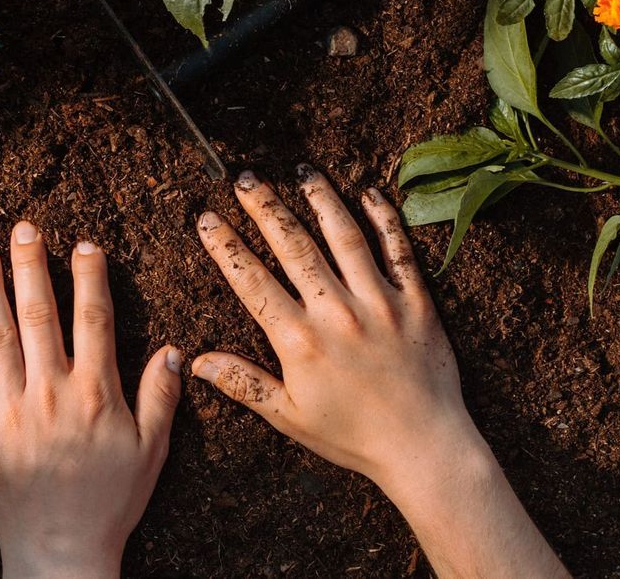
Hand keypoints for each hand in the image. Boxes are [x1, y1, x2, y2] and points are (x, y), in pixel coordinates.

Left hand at [0, 221, 183, 578]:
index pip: (94, 320)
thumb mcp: (150, 452)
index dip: (90, 278)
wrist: (60, 551)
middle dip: (32, 267)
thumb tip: (174, 350)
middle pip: (40, 315)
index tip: (85, 245)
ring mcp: (11, 410)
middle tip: (24, 228)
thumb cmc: (111, 503)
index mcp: (96, 393)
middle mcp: (51, 393)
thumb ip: (160, 399)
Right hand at [190, 166, 481, 487]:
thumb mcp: (289, 416)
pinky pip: (398, 249)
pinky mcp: (417, 302)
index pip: (252, 280)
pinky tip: (369, 193)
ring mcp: (379, 302)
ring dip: (321, 199)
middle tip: (246, 179)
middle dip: (265, 208)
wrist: (424, 447)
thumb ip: (243, 383)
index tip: (207, 217)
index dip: (225, 245)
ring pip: (344, 235)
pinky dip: (384, 217)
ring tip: (302, 172)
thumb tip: (196, 362)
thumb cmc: (354, 437)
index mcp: (299, 341)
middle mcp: (337, 312)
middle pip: (293, 245)